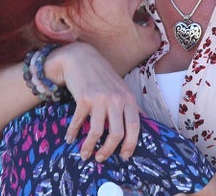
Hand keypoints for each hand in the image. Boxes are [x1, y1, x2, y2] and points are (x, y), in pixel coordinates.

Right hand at [45, 43, 140, 161]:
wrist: (81, 57)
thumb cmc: (103, 76)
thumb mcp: (121, 88)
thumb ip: (131, 105)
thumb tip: (146, 121)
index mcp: (128, 98)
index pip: (135, 126)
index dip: (131, 144)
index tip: (124, 156)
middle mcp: (116, 99)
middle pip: (117, 133)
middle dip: (109, 150)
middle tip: (101, 158)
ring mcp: (100, 99)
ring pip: (97, 132)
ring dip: (89, 147)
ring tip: (85, 155)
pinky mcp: (83, 98)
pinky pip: (78, 122)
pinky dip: (72, 133)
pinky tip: (69, 139)